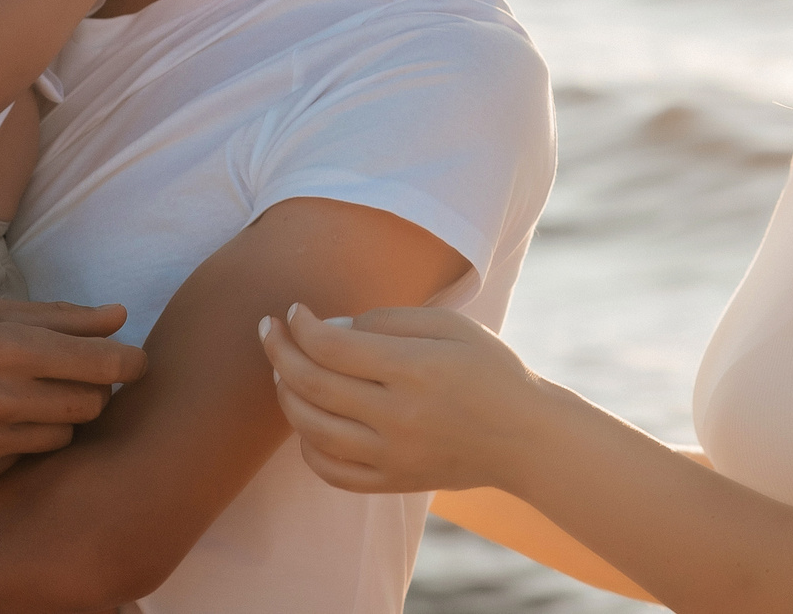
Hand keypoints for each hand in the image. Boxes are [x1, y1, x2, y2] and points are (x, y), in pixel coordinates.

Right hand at [0, 298, 146, 491]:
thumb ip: (61, 317)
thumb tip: (120, 317)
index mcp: (12, 347)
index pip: (105, 364)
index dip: (131, 362)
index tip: (134, 361)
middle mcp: (2, 398)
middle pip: (92, 405)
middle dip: (92, 389)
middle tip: (68, 376)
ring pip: (61, 437)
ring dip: (54, 418)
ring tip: (17, 398)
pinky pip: (21, 462)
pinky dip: (15, 445)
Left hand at [259, 304, 547, 495]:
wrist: (526, 438)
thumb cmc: (490, 370)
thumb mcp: (451, 326)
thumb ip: (389, 320)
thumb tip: (331, 327)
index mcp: (414, 369)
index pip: (332, 347)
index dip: (302, 325)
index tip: (294, 311)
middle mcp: (398, 416)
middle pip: (313, 385)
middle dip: (279, 352)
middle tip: (266, 330)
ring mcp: (393, 455)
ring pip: (312, 430)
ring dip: (286, 396)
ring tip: (281, 371)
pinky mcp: (393, 482)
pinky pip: (331, 471)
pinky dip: (307, 445)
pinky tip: (307, 420)